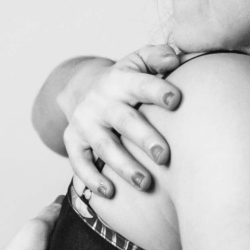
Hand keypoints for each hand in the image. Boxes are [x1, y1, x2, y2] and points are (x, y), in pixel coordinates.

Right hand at [65, 44, 183, 197]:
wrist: (86, 90)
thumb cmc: (127, 81)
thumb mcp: (139, 62)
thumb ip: (157, 57)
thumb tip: (175, 57)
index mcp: (120, 79)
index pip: (139, 83)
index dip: (156, 90)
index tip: (176, 100)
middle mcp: (100, 101)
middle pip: (123, 120)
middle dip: (144, 138)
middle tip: (164, 156)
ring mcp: (85, 122)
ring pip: (104, 146)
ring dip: (124, 166)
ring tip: (145, 183)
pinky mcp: (73, 142)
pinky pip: (79, 163)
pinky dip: (92, 179)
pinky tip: (110, 193)